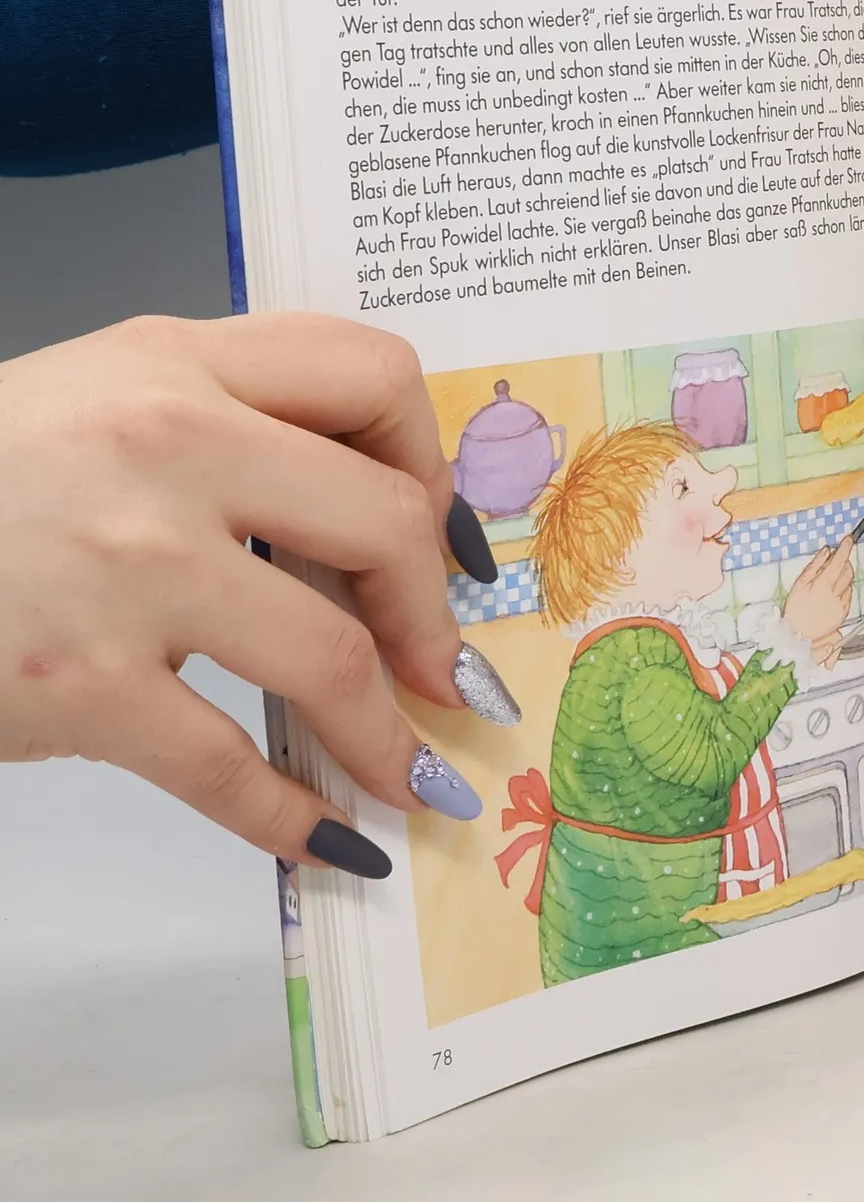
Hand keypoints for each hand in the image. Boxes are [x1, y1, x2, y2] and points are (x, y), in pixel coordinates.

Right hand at [0, 314, 502, 876]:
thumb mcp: (102, 397)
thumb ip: (236, 423)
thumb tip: (378, 520)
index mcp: (176, 364)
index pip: (371, 374)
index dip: (433, 459)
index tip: (443, 533)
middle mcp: (165, 448)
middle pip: (383, 523)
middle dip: (435, 613)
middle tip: (446, 668)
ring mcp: (126, 570)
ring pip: (332, 657)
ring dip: (391, 734)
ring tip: (415, 772)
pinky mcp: (78, 686)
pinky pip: (227, 767)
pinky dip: (292, 816)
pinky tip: (331, 837)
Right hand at [782, 537, 853, 643]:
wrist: (798, 635)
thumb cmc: (795, 609)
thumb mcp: (800, 583)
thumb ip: (815, 565)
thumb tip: (826, 551)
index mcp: (824, 584)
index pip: (840, 560)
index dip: (845, 548)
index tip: (848, 539)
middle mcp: (837, 593)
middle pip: (848, 570)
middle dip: (844, 562)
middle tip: (834, 560)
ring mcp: (843, 604)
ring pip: (849, 583)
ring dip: (843, 576)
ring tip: (829, 580)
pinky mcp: (844, 613)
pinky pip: (848, 595)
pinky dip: (843, 590)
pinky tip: (831, 594)